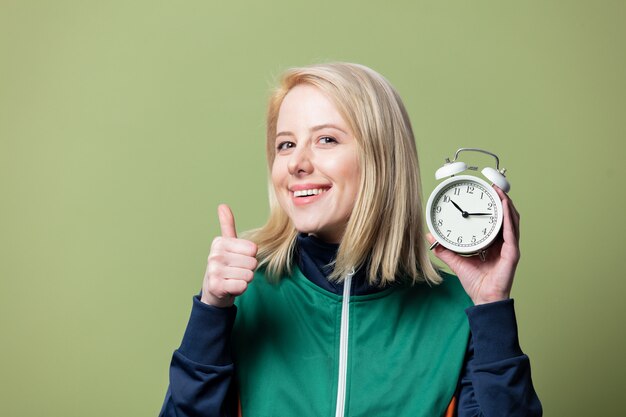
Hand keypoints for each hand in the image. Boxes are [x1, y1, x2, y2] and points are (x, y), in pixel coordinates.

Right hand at [201, 204, 257, 307]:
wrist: (213, 292)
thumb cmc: (224, 266)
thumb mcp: (226, 244)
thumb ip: (227, 225)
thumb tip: (222, 205)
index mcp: (220, 242)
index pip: (253, 249)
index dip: (250, 257)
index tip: (237, 260)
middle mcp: (215, 255)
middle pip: (253, 262)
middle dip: (248, 270)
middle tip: (235, 272)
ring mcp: (214, 271)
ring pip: (249, 275)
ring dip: (244, 280)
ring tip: (232, 279)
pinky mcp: (216, 286)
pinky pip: (243, 286)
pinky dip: (240, 289)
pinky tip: (230, 288)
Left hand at [427, 187, 520, 304]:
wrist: (483, 298)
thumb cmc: (475, 282)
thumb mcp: (455, 261)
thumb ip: (444, 248)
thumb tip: (431, 236)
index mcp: (493, 243)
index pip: (495, 220)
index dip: (492, 206)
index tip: (485, 192)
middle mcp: (503, 243)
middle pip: (506, 216)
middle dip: (501, 200)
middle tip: (494, 185)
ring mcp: (510, 247)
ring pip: (512, 220)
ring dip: (506, 204)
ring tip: (500, 190)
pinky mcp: (512, 253)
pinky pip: (512, 232)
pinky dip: (509, 218)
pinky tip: (505, 207)